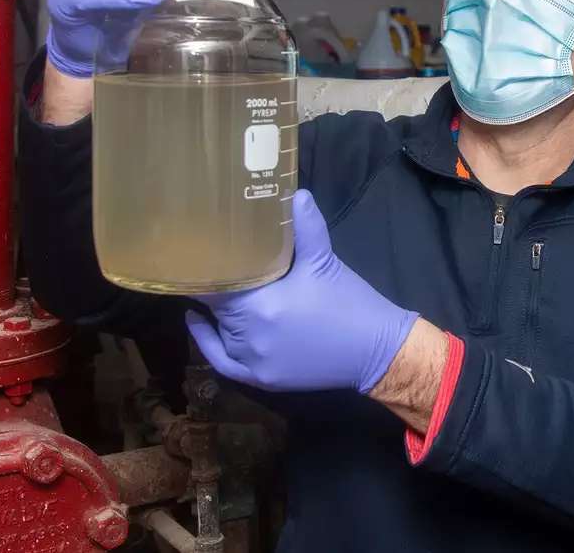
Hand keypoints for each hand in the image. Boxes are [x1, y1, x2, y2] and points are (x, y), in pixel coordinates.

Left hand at [186, 191, 418, 393]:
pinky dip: (210, 345)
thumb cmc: (349, 302)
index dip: (204, 271)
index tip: (196, 254)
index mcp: (260, 305)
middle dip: (213, 289)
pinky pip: (225, 364)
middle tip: (203, 267)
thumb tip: (296, 193)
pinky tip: (200, 326)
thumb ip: (306, 226)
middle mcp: (250, 336)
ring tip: (203, 291)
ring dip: (214, 315)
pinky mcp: (263, 379)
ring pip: (219, 334)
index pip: (216, 286)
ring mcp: (254, 361)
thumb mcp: (325, 260)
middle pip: (217, 309)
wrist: (377, 351)